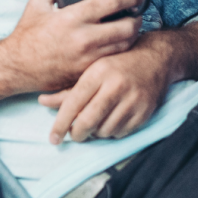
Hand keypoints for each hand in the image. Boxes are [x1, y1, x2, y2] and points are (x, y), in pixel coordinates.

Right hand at [2, 0, 142, 94]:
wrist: (16, 67)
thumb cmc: (26, 36)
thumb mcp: (36, 5)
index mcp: (72, 18)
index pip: (112, 2)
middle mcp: (84, 39)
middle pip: (127, 27)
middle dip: (137, 18)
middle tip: (137, 12)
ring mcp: (87, 58)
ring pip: (124, 46)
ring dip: (132, 35)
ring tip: (131, 27)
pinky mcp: (87, 72)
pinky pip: (112, 60)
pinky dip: (120, 51)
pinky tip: (119, 45)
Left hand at [38, 35, 172, 143]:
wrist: (155, 60)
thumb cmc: (116, 65)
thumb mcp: (90, 70)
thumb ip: (67, 89)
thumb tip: (42, 101)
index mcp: (98, 72)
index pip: (73, 104)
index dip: (60, 124)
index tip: (53, 138)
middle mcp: (116, 85)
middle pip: (88, 122)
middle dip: (77, 134)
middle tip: (74, 134)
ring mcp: (133, 100)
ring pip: (104, 130)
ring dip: (95, 132)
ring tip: (95, 121)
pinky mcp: (145, 112)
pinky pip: (120, 133)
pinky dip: (111, 131)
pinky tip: (111, 120)